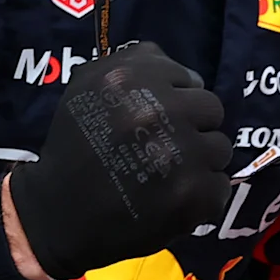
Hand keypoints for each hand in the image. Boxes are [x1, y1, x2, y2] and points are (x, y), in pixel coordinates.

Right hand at [6, 42, 232, 279]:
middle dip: (193, 128)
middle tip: (166, 150)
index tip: (159, 122)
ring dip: (200, 162)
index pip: (190, 80)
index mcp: (132, 78)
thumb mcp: (88, 86)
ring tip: (168, 177)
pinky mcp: (193, 195)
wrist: (58, 214)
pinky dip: (202, 197)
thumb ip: (136, 65)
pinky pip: (220, 186)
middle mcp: (159, 110)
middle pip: (211, 109)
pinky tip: (172, 201)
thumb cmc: (74, 148)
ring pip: (220, 148)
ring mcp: (180, 154)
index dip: (177, 102)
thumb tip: (187, 76)